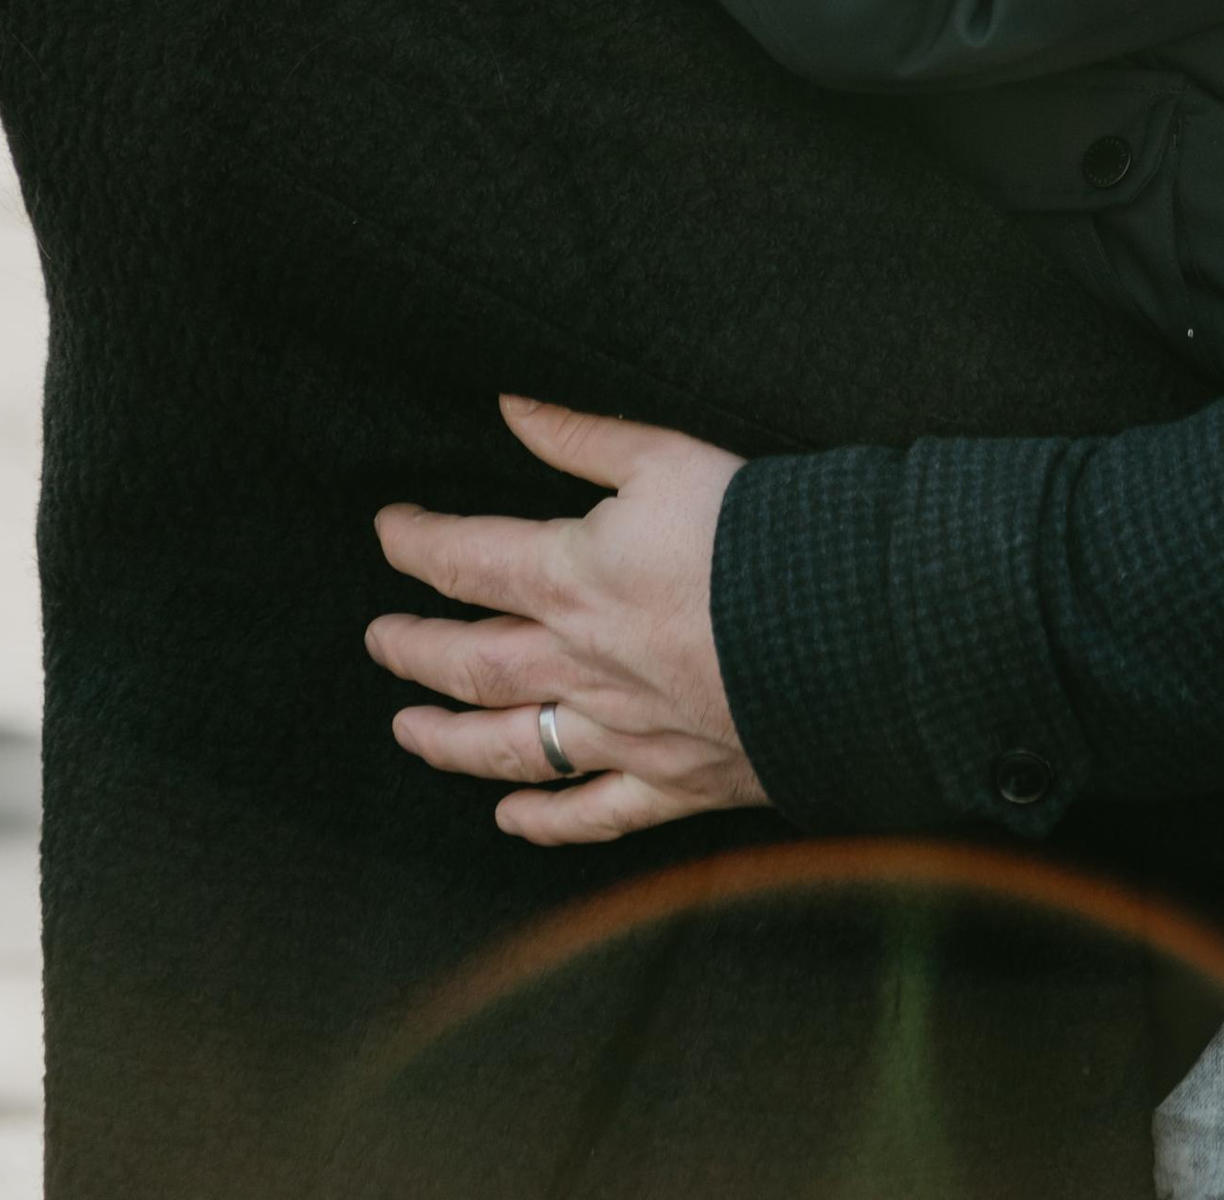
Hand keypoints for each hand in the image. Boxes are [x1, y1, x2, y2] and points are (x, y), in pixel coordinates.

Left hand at [369, 399, 766, 845]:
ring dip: (447, 741)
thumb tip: (511, 404)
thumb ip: (580, 436)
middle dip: (414, 651)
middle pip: (469, 664)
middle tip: (378, 640)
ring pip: (508, 745)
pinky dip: (544, 819)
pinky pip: (590, 810)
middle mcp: (579, 663)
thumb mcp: (665, 457)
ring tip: (407, 730)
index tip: (390, 530)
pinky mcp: (670, 779)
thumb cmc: (756, 534)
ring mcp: (619, 730)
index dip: (415, 544)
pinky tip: (510, 817)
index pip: (464, 561)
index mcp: (572, 577)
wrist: (844, 630)